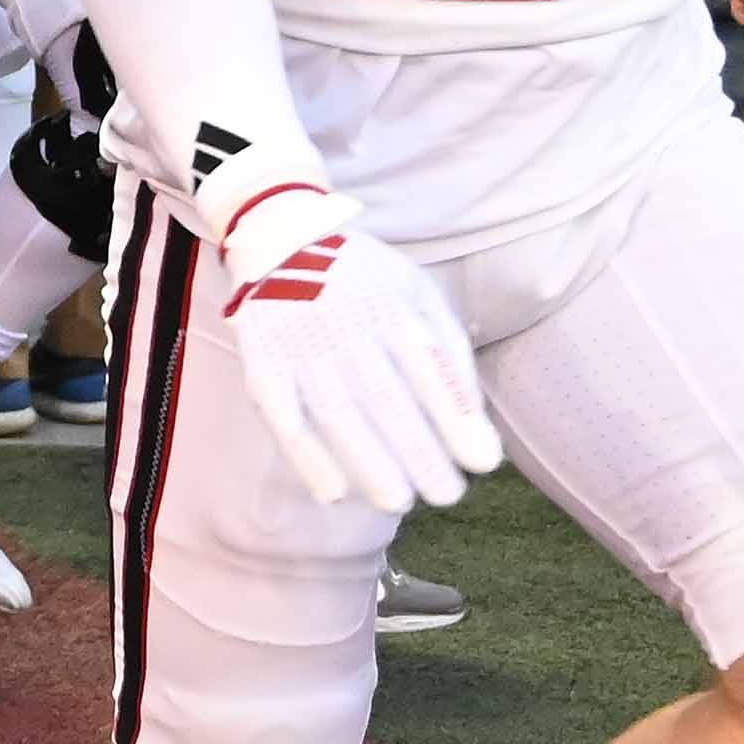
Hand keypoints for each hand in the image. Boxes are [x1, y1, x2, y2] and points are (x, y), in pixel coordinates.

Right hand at [211, 188, 504, 512]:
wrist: (280, 241)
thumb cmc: (364, 280)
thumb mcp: (417, 293)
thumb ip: (448, 353)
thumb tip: (475, 422)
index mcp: (389, 305)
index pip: (428, 368)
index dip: (454, 418)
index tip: (481, 463)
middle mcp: (345, 326)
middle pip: (385, 398)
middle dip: (419, 452)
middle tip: (446, 495)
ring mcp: (300, 346)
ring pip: (337, 413)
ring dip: (369, 463)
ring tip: (398, 502)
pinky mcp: (263, 363)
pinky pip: (284, 418)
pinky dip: (307, 458)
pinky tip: (334, 493)